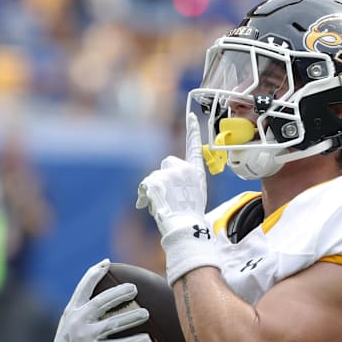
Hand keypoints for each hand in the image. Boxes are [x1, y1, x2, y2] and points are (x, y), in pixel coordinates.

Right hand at [49, 259, 151, 341]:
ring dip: (130, 318)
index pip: (83, 288)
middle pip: (100, 303)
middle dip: (118, 294)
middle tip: (134, 288)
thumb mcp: (71, 319)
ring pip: (111, 324)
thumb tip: (108, 287)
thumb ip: (85, 305)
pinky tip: (147, 338)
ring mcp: (84, 337)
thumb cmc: (71, 338)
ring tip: (146, 313)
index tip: (107, 263)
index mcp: (72, 310)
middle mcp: (77, 321)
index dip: (95, 274)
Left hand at [136, 112, 220, 284]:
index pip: (195, 147)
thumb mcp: (196, 194)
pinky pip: (145, 186)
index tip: (190, 115)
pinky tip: (150, 207)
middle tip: (168, 196)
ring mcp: (169, 174)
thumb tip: (169, 180)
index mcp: (196, 172)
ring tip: (163, 206)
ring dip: (154, 190)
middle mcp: (184, 168)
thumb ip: (186, 181)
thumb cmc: (191, 216)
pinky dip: (144, 197)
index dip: (193, 130)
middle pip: (167, 162)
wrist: (184, 226)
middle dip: (164, 176)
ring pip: (154, 176)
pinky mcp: (155, 181)